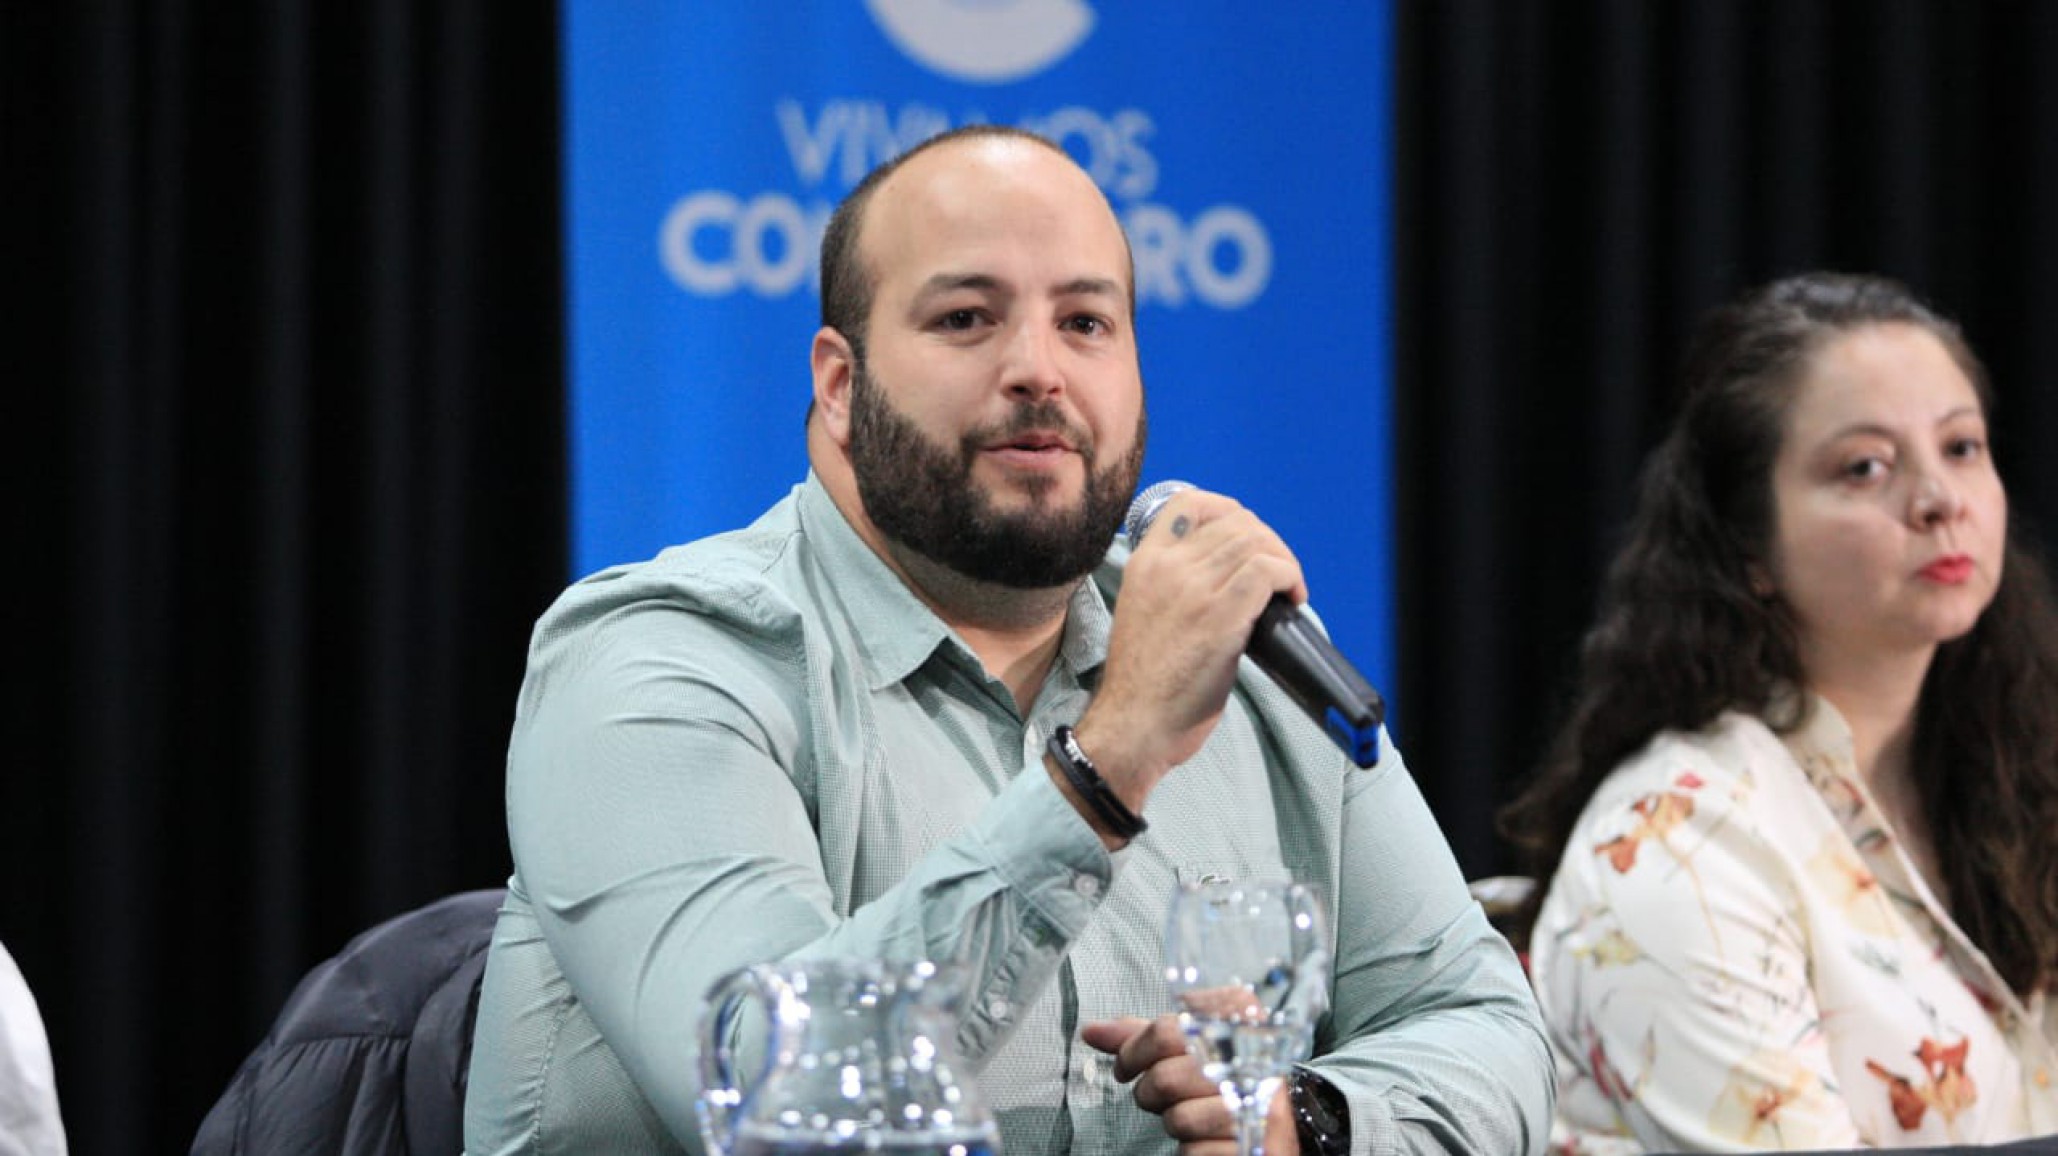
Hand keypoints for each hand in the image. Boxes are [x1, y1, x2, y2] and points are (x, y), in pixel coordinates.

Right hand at [1075, 490, 1304, 800]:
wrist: (1133, 725)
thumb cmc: (1143, 685)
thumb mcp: (1145, 613)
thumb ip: (1175, 587)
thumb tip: (1228, 577)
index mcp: (1144, 563)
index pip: (1188, 503)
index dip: (1227, 510)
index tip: (1246, 534)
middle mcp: (1167, 566)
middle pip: (1234, 521)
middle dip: (1267, 541)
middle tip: (1278, 573)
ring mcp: (1193, 588)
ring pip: (1255, 542)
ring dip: (1283, 560)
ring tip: (1288, 588)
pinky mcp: (1221, 614)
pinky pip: (1268, 570)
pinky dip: (1289, 577)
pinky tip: (1292, 599)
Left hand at [1081, 1015, 1298, 1155]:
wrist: (1272, 1132)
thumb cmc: (1224, 1088)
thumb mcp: (1191, 1054)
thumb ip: (1147, 1040)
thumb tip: (1092, 1031)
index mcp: (1243, 1029)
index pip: (1166, 1030)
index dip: (1134, 1050)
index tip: (1127, 1065)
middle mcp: (1258, 1066)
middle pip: (1165, 1077)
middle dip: (1151, 1093)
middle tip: (1163, 1096)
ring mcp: (1260, 1110)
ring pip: (1179, 1118)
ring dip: (1176, 1123)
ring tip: (1195, 1117)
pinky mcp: (1257, 1149)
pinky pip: (1195, 1152)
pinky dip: (1193, 1151)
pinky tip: (1211, 1140)